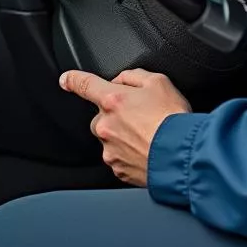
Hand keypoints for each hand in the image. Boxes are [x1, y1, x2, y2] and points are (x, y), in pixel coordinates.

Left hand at [59, 67, 190, 185]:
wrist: (181, 155)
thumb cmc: (172, 118)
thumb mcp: (159, 82)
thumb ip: (134, 76)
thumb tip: (121, 81)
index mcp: (113, 100)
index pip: (85, 85)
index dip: (73, 79)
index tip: (65, 79)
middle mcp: (106, 126)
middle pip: (101, 115)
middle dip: (116, 113)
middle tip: (142, 115)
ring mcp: (110, 150)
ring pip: (110, 137)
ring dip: (124, 134)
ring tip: (149, 134)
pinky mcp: (118, 169)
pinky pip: (119, 156)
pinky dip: (130, 152)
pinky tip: (148, 148)